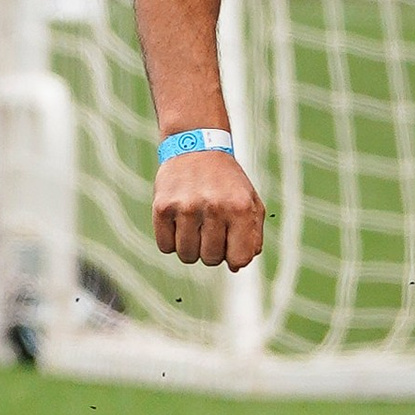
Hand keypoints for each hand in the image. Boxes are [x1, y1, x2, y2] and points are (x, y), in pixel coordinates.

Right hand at [151, 149, 264, 273]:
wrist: (196, 147)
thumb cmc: (227, 183)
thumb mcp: (250, 203)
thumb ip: (252, 237)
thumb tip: (236, 267)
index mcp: (240, 208)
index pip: (239, 259)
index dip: (234, 257)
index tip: (230, 245)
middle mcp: (214, 207)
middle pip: (211, 259)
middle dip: (212, 252)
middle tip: (211, 231)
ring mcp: (186, 207)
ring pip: (187, 255)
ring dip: (191, 248)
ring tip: (195, 227)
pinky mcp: (162, 206)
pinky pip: (165, 246)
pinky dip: (171, 241)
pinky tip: (179, 223)